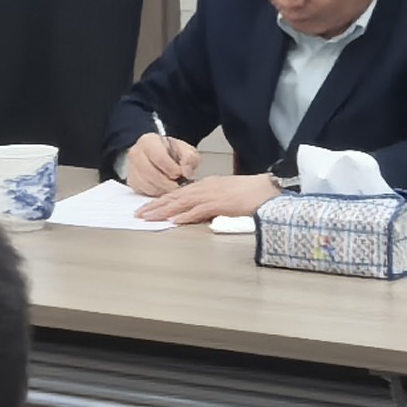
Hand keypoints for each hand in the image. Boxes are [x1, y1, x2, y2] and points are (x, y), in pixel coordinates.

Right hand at [123, 133, 198, 197]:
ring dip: (163, 189)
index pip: (159, 158)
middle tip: (178, 185)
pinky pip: (144, 191)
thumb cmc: (172, 152)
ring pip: (147, 185)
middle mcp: (136, 153)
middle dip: (168, 183)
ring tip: (172, 186)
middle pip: (151, 173)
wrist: (161, 155)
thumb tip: (186, 172)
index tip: (181, 174)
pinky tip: (164, 189)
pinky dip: (156, 193)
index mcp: (149, 141)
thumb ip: (189, 158)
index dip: (172, 169)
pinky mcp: (132, 181)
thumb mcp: (185, 150)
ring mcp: (132, 168)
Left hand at [145, 169, 276, 226]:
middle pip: (175, 197)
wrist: (267, 189)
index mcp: (206, 185)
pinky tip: (175, 221)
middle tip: (138, 214)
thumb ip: (209, 202)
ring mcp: (213, 194)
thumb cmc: (250, 194)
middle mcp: (206, 187)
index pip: (178, 193)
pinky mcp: (221, 203)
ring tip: (149, 218)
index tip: (146, 208)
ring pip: (182, 202)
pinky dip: (186, 216)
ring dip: (164, 211)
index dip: (160, 201)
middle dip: (155, 206)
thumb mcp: (225, 195)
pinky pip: (199, 210)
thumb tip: (196, 214)